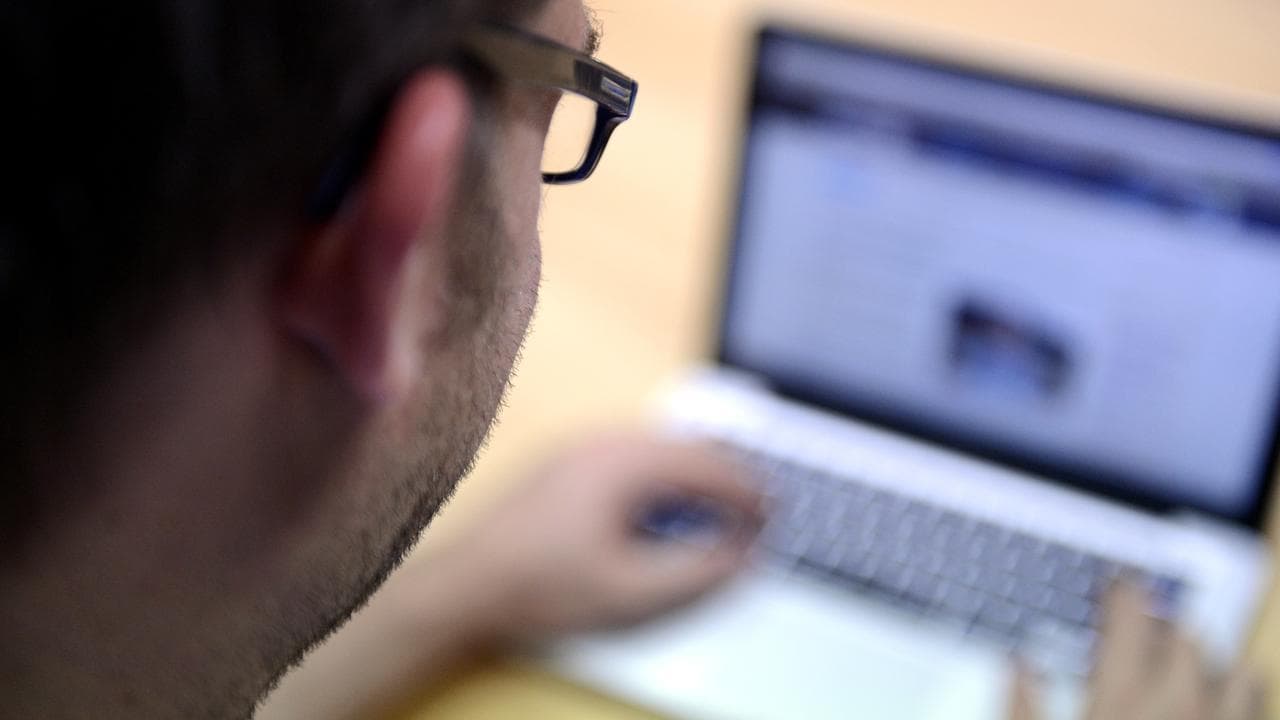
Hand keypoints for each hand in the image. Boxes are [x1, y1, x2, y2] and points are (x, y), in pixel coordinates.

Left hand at [452, 431, 766, 641]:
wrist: (466, 586)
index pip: (711, 466)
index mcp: (625, 463)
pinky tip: (666, 512)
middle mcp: (605, 443)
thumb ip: (697, 572)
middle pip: (690, 448)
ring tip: (719, 516)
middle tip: (755, 517)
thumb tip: (740, 555)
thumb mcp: (632, 593)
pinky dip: (666, 480)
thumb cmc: (540, 586)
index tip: (772, 522)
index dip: (751, 496)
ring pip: (663, 450)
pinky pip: (635, 457)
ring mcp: (582, 448)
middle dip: (729, 482)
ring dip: (697, 479)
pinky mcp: (568, 464)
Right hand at [1009, 582, 1266, 719]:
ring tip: (1184, 665)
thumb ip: (1022, 705)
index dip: (1122, 589)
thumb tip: (1019, 661)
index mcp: (1121, 699)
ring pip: (1232, 668)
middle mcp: (1177, 705)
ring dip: (1208, 659)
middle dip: (1164, 625)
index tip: (1116, 582)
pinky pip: (1255, 701)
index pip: (1128, 618)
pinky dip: (1239, 691)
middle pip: (1185, 636)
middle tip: (1142, 629)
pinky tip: (1219, 700)